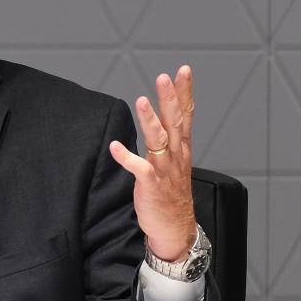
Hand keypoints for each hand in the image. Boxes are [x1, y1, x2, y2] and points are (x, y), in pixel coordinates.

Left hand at [109, 65, 196, 261]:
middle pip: (175, 122)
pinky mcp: (151, 185)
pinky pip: (138, 169)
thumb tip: (156, 122)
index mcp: (181, 149)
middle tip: (164, 77)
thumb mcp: (173, 164)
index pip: (185, 115)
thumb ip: (165, 142)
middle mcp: (175, 156)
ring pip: (158, 141)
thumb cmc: (170, 197)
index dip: (185, 93)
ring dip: (150, 120)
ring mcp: (164, 170)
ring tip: (141, 101)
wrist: (174, 228)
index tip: (184, 71)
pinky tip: (115, 147)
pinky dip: (126, 157)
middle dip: (170, 98)